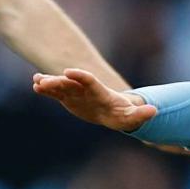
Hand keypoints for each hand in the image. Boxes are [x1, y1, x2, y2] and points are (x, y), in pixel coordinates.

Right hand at [31, 68, 158, 131]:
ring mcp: (76, 93)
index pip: (89, 81)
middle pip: (71, 83)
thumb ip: (141, 114)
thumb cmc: (125, 114)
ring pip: (61, 86)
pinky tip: (35, 86)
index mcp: (100, 92)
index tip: (69, 72)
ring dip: (49, 83)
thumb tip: (154, 111)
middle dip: (58, 81)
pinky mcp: (69, 99)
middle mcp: (86, 90)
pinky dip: (47, 90)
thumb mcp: (133, 116)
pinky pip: (56, 93)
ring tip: (36, 82)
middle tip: (43, 81)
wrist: (114, 113)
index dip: (80, 76)